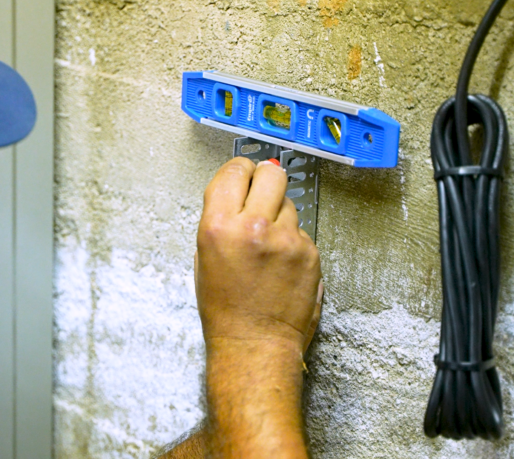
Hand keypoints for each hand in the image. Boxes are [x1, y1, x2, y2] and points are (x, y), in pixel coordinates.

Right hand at [195, 157, 322, 354]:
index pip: (234, 171)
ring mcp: (286, 240)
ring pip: (289, 202)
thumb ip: (220, 218)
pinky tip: (280, 262)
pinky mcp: (309, 252)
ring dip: (279, 214)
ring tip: (268, 242)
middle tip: (261, 193)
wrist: (255, 343)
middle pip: (271, 174)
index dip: (239, 170)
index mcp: (218, 227)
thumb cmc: (225, 309)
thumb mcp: (204, 257)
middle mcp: (253, 228)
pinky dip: (293, 240)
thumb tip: (239, 189)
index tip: (243, 173)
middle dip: (266, 180)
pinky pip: (302, 230)